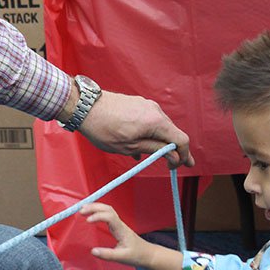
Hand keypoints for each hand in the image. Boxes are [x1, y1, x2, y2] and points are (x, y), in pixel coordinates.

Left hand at [77, 90, 193, 168]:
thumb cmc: (104, 128)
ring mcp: (145, 104)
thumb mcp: (130, 146)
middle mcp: (154, 110)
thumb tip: (175, 156)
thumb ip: (155, 151)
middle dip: (173, 150)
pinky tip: (137, 145)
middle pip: (172, 132)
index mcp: (156, 121)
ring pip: (160, 127)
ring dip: (158, 142)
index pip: (181, 139)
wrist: (84, 106)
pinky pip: (149, 120)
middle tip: (172, 165)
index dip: (184, 155)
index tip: (182, 166)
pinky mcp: (136, 103)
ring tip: (148, 157)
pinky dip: (148, 133)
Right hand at [82, 203, 185, 269]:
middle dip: (93, 207)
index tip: (87, 221)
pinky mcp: (117, 226)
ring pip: (107, 210)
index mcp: (121, 229)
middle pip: (107, 208)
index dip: (97, 216)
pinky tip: (90, 215)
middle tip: (80, 210)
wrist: (148, 254)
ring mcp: (119, 224)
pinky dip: (97, 212)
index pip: (109, 216)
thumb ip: (107, 255)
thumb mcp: (122, 257)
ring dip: (95, 207)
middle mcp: (119, 224)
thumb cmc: (137, 255)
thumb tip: (92, 251)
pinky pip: (106, 214)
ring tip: (82, 210)